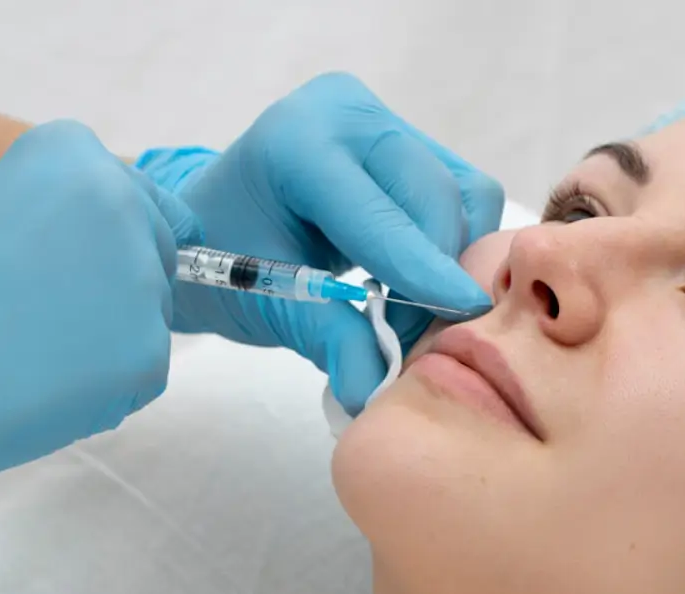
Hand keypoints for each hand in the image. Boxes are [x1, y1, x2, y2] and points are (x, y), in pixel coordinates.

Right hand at [0, 120, 200, 554]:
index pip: (133, 195)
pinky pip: (144, 368)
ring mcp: (141, 278)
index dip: (91, 241)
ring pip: (149, 312)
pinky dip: (106, 386)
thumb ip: (58, 206)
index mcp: (74, 153)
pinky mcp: (149, 351)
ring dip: (106, 336)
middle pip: (153, 248)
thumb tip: (120, 236)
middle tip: (32, 314)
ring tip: (28, 349)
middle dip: (111, 284)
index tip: (40, 264)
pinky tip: (44, 383)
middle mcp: (120, 202)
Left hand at [137, 72, 503, 413]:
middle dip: (438, 273)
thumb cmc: (225, 257)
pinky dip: (456, 247)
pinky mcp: (416, 144)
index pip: (377, 211)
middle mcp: (350, 115)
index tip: (465, 313)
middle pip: (435, 195)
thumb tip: (373, 387)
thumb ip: (327, 340)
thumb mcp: (266, 303)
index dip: (422, 267)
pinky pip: (467, 197)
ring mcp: (388, 124)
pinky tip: (419, 281)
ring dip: (453, 262)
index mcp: (299, 140)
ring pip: (465, 195)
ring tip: (409, 311)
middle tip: (415, 340)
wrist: (217, 225)